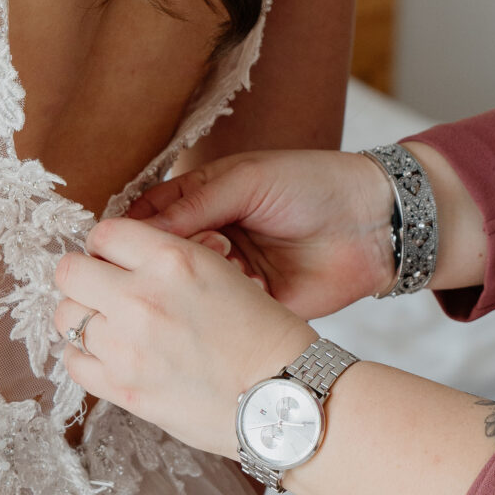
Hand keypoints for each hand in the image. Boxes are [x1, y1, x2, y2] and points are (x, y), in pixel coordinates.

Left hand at [54, 220, 314, 457]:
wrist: (283, 395)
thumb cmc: (265, 336)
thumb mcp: (221, 272)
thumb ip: (168, 261)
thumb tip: (125, 260)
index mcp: (173, 259)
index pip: (104, 234)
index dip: (105, 247)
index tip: (111, 260)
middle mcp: (142, 297)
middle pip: (69, 272)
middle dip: (83, 278)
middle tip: (100, 292)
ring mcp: (128, 345)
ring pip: (66, 316)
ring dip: (83, 318)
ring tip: (109, 327)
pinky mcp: (123, 387)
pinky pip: (73, 361)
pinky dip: (85, 357)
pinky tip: (110, 356)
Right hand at [127, 149, 394, 318]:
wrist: (373, 222)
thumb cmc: (312, 184)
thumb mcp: (248, 180)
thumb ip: (193, 202)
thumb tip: (134, 228)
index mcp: (200, 198)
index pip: (145, 218)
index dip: (130, 232)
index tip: (121, 244)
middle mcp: (208, 238)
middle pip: (159, 259)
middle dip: (172, 257)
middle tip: (206, 246)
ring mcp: (229, 274)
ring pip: (187, 289)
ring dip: (204, 279)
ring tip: (237, 259)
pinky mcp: (252, 305)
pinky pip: (220, 313)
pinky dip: (228, 303)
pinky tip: (252, 287)